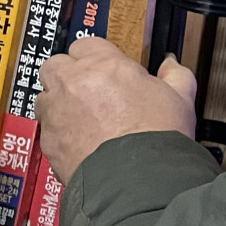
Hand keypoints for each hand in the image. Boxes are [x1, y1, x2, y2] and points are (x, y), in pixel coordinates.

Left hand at [35, 37, 197, 182]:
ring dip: (59, 102)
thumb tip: (171, 67)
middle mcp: (74, 84)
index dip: (97, 58)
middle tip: (89, 90)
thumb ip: (175, 75)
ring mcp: (57, 112)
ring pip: (45, 96)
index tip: (106, 69)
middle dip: (69, 75)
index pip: (86, 44)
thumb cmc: (157, 140)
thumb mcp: (180, 99)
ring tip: (83, 118)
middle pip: (56, 64)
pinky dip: (59, 133)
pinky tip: (81, 142)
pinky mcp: (49, 141)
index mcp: (104, 66)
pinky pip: (47, 128)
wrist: (138, 181)